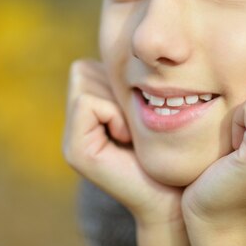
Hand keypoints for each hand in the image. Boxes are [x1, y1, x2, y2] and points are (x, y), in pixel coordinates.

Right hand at [63, 60, 190, 245]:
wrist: (174, 198)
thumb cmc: (171, 152)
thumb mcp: (148, 107)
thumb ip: (130, 82)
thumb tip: (130, 47)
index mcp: (88, 115)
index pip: (85, 67)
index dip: (115, 80)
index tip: (137, 114)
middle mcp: (74, 126)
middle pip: (83, 70)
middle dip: (114, 88)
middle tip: (134, 124)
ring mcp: (71, 141)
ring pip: (84, 81)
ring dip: (116, 102)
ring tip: (132, 133)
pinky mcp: (76, 151)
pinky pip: (88, 103)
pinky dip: (114, 115)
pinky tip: (128, 139)